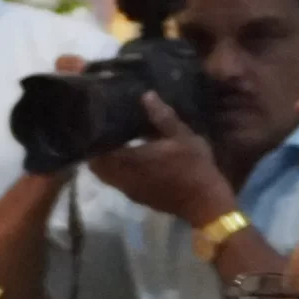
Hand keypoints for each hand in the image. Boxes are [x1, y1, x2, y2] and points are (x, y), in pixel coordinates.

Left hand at [85, 93, 233, 228]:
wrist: (205, 203)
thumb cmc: (195, 167)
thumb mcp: (184, 137)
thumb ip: (163, 117)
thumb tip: (146, 95)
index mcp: (131, 160)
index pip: (98, 152)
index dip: (93, 140)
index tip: (95, 125)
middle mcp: (123, 178)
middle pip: (96, 166)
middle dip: (97, 150)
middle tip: (103, 132)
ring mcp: (128, 190)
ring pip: (105, 176)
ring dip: (106, 162)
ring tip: (114, 143)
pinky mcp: (136, 197)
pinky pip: (116, 182)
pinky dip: (116, 171)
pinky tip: (128, 159)